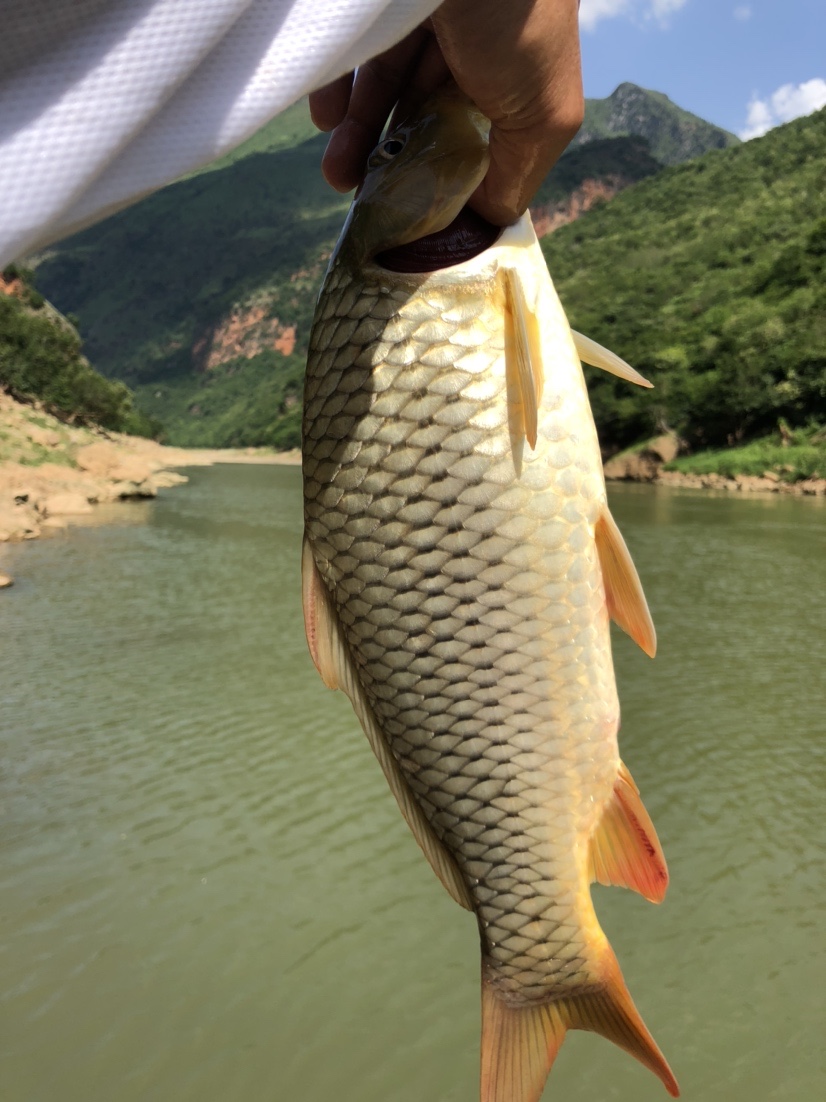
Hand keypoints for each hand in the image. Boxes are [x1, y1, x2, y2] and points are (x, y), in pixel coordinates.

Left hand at [309, 0, 582, 225]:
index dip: (449, 174)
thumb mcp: (541, 114)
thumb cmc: (519, 19)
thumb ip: (517, 174)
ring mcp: (423, 15)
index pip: (478, 133)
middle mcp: (472, 42)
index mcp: (516, 73)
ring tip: (336, 175)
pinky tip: (327, 121)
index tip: (419, 216)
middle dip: (395, 162)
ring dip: (359, 136)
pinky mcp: (380, 4)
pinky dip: (337, 88)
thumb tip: (486, 224)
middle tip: (364, 201)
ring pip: (385, 87)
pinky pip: (352, 50)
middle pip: (425, 114)